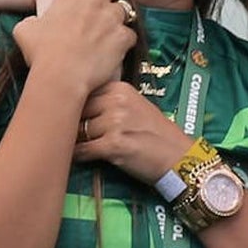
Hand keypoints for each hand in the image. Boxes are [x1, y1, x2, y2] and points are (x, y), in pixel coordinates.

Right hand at [12, 0, 134, 94]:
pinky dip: (124, 41)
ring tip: (108, 32)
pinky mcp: (123, 36)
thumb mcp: (25, 30)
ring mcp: (111, 17)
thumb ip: (34, 19)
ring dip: (118, 18)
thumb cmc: (41, 54)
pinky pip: (131, 33)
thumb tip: (36, 23)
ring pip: (125, 8)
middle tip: (102, 7)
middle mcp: (94, 0)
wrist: (61, 76)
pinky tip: (115, 50)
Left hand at [74, 82, 192, 182]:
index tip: (69, 116)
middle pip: (76, 111)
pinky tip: (82, 158)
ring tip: (78, 147)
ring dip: (75, 142)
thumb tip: (71, 107)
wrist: (179, 157)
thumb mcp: (134, 107)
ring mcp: (116, 122)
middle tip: (69, 135)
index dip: (73, 107)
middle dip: (72, 125)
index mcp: (120, 88)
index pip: (82, 93)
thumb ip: (108, 102)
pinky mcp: (114, 144)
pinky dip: (79, 157)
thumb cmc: (156, 135)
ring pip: (78, 132)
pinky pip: (83, 151)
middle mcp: (117, 101)